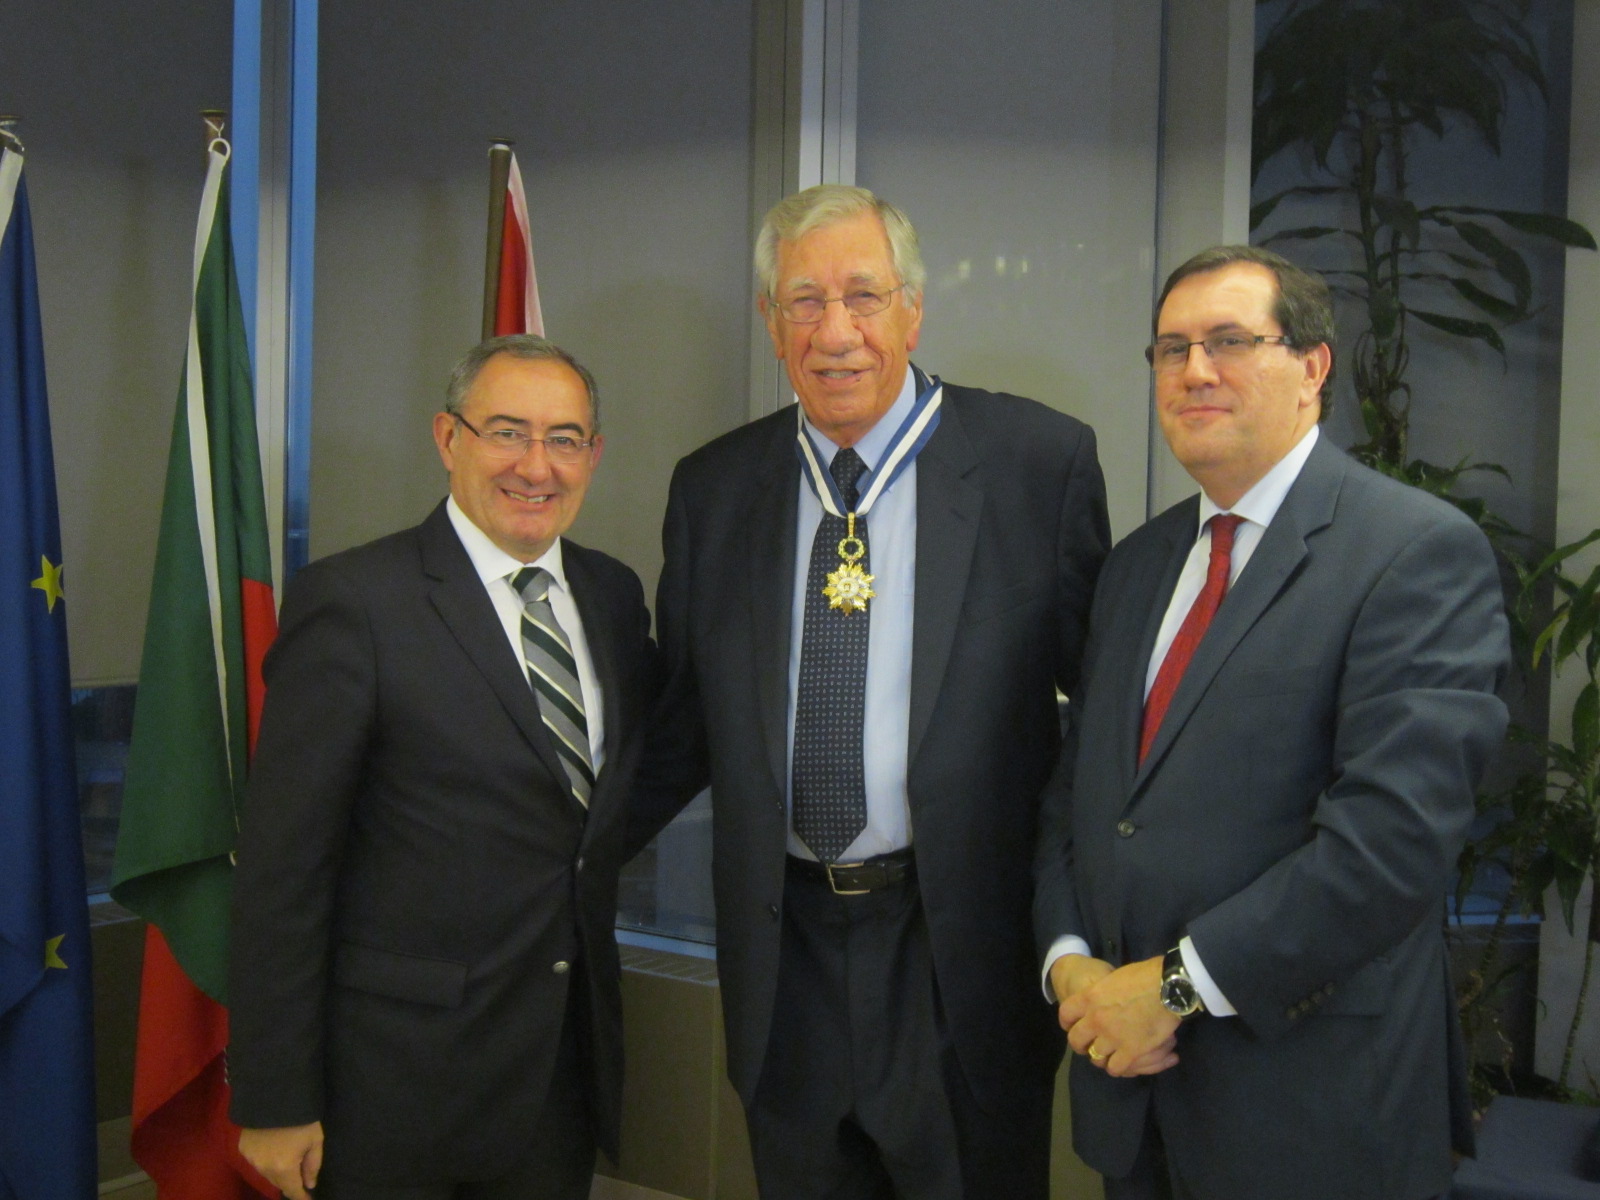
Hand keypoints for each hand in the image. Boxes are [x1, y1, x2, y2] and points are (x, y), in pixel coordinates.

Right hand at [239, 1123, 323, 1199]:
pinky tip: (274, 1151)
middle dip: (290, 1183)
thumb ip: (313, 1165)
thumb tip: (310, 1184)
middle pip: (279, 1183)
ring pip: (267, 1174)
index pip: (293, 1191)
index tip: (308, 1198)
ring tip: (289, 1162)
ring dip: (278, 1173)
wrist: (273, 1095)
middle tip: (301, 1177)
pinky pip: (257, 1163)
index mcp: (284, 1168)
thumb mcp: (315, 1139)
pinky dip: (266, 1161)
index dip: (302, 1197)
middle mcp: (264, 1168)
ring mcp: (251, 1159)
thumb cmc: (300, 1117)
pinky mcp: (243, 1148)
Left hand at [1059, 955, 1180, 1077]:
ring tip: (1110, 1055)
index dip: (1068, 1023)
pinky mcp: (1130, 1052)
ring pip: (1096, 1057)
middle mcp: (1095, 1020)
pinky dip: (1119, 1067)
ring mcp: (1112, 1037)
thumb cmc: (1144, 976)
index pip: (1065, 1015)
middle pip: (1076, 1040)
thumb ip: (1102, 993)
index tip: (1073, 1026)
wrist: (1168, 987)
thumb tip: (1104, 999)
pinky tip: (1124, 1062)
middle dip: (1082, 1045)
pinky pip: (1115, 1068)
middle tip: (1090, 1046)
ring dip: (1102, 1057)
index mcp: (1089, 998)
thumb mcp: (1113, 978)